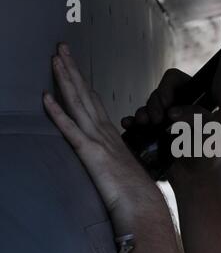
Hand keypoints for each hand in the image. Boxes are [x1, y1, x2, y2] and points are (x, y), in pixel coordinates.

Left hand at [43, 44, 163, 223]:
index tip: (74, 67)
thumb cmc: (134, 189)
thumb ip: (114, 153)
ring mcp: (98, 140)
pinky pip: (71, 130)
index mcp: (110, 134)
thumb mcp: (123, 165)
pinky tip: (45, 98)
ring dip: (65, 80)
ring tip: (55, 59)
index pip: (93, 102)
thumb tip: (108, 151)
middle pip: (85, 95)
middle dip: (72, 70)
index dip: (81, 82)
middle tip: (61, 48)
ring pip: (79, 104)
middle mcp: (104, 132)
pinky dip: (57, 113)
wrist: (142, 204)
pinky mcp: (91, 153)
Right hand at [121, 69, 220, 185]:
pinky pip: (137, 124)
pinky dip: (131, 123)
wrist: (195, 178)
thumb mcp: (210, 133)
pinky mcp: (151, 134)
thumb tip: (172, 113)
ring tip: (143, 123)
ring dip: (142, 113)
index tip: (167, 104)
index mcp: (192, 101)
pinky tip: (128, 124)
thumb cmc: (207, 155)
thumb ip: (197, 118)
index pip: (175, 81)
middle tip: (156, 120)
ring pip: (146, 108)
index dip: (167, 88)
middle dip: (153, 104)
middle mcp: (175, 108)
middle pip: (157, 94)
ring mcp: (162, 121)